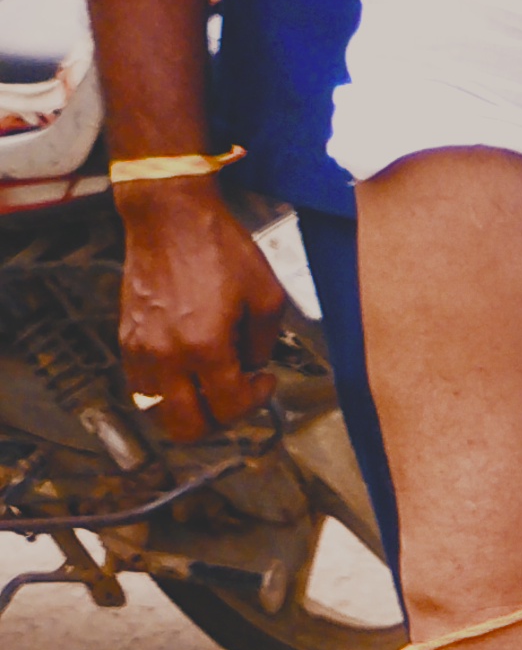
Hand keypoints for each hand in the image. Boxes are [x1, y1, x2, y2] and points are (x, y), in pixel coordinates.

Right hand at [112, 175, 290, 442]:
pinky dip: (167, 389)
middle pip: (185, 429)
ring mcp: (140, 351)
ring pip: (158, 413)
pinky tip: (189, 366)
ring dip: (189, 408)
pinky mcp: (125, 341)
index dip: (256, 401)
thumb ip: (265, 342)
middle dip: (219, 422)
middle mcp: (166, 356)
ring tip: (212, 382)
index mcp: (205, 346)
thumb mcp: (267, 295)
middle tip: (237, 396)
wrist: (168, 220)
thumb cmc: (219, 250)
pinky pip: (142, 387)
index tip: (265, 380)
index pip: (229, 407)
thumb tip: (253, 368)